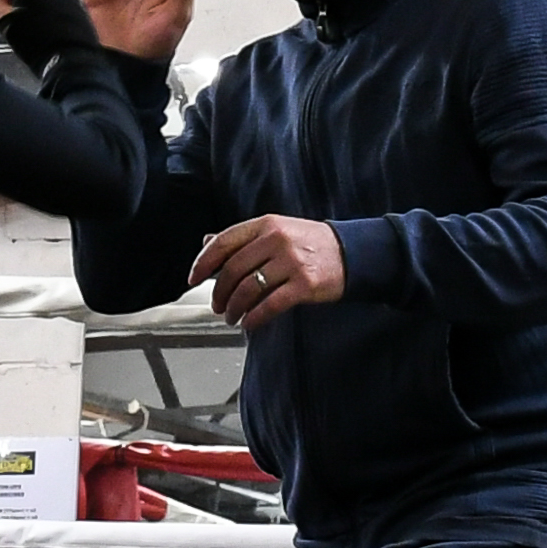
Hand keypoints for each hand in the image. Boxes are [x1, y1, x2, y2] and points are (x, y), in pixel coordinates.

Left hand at [194, 213, 343, 328]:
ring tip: (232, 317)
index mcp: (267, 224)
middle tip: (217, 306)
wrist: (353, 253)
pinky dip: (255, 318)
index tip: (193, 278)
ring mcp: (292, 262)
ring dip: (235, 308)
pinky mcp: (305, 284)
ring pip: (249, 289)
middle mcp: (277, 240)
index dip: (203, 262)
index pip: (224, 241)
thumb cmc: (312, 244)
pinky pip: (270, 305)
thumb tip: (207, 243)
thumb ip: (244, 238)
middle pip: (233, 270)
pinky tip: (249, 323)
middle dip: (219, 292)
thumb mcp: (278, 230)